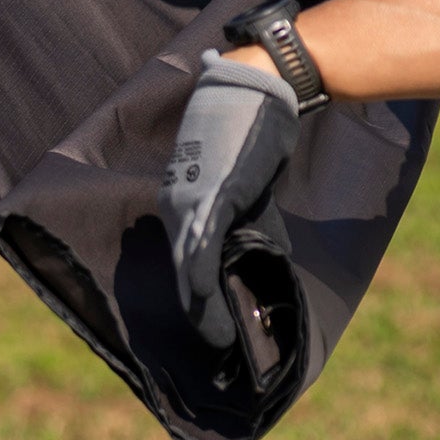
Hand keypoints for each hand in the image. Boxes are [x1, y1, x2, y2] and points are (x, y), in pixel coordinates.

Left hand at [158, 50, 298, 348]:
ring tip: (217, 341)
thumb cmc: (250, 135)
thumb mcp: (246, 189)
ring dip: (200, 310)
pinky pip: (200, 251)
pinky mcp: (210, 199)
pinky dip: (203, 285)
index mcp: (181, 201)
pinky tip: (210, 310)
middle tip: (213, 347)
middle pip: (181, 271)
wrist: (258, 91)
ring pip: (187, 269)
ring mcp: (189, 202)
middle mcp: (176, 204)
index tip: (210, 328)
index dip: (196, 297)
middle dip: (197, 314)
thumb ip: (246, 225)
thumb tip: (264, 263)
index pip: (183, 259)